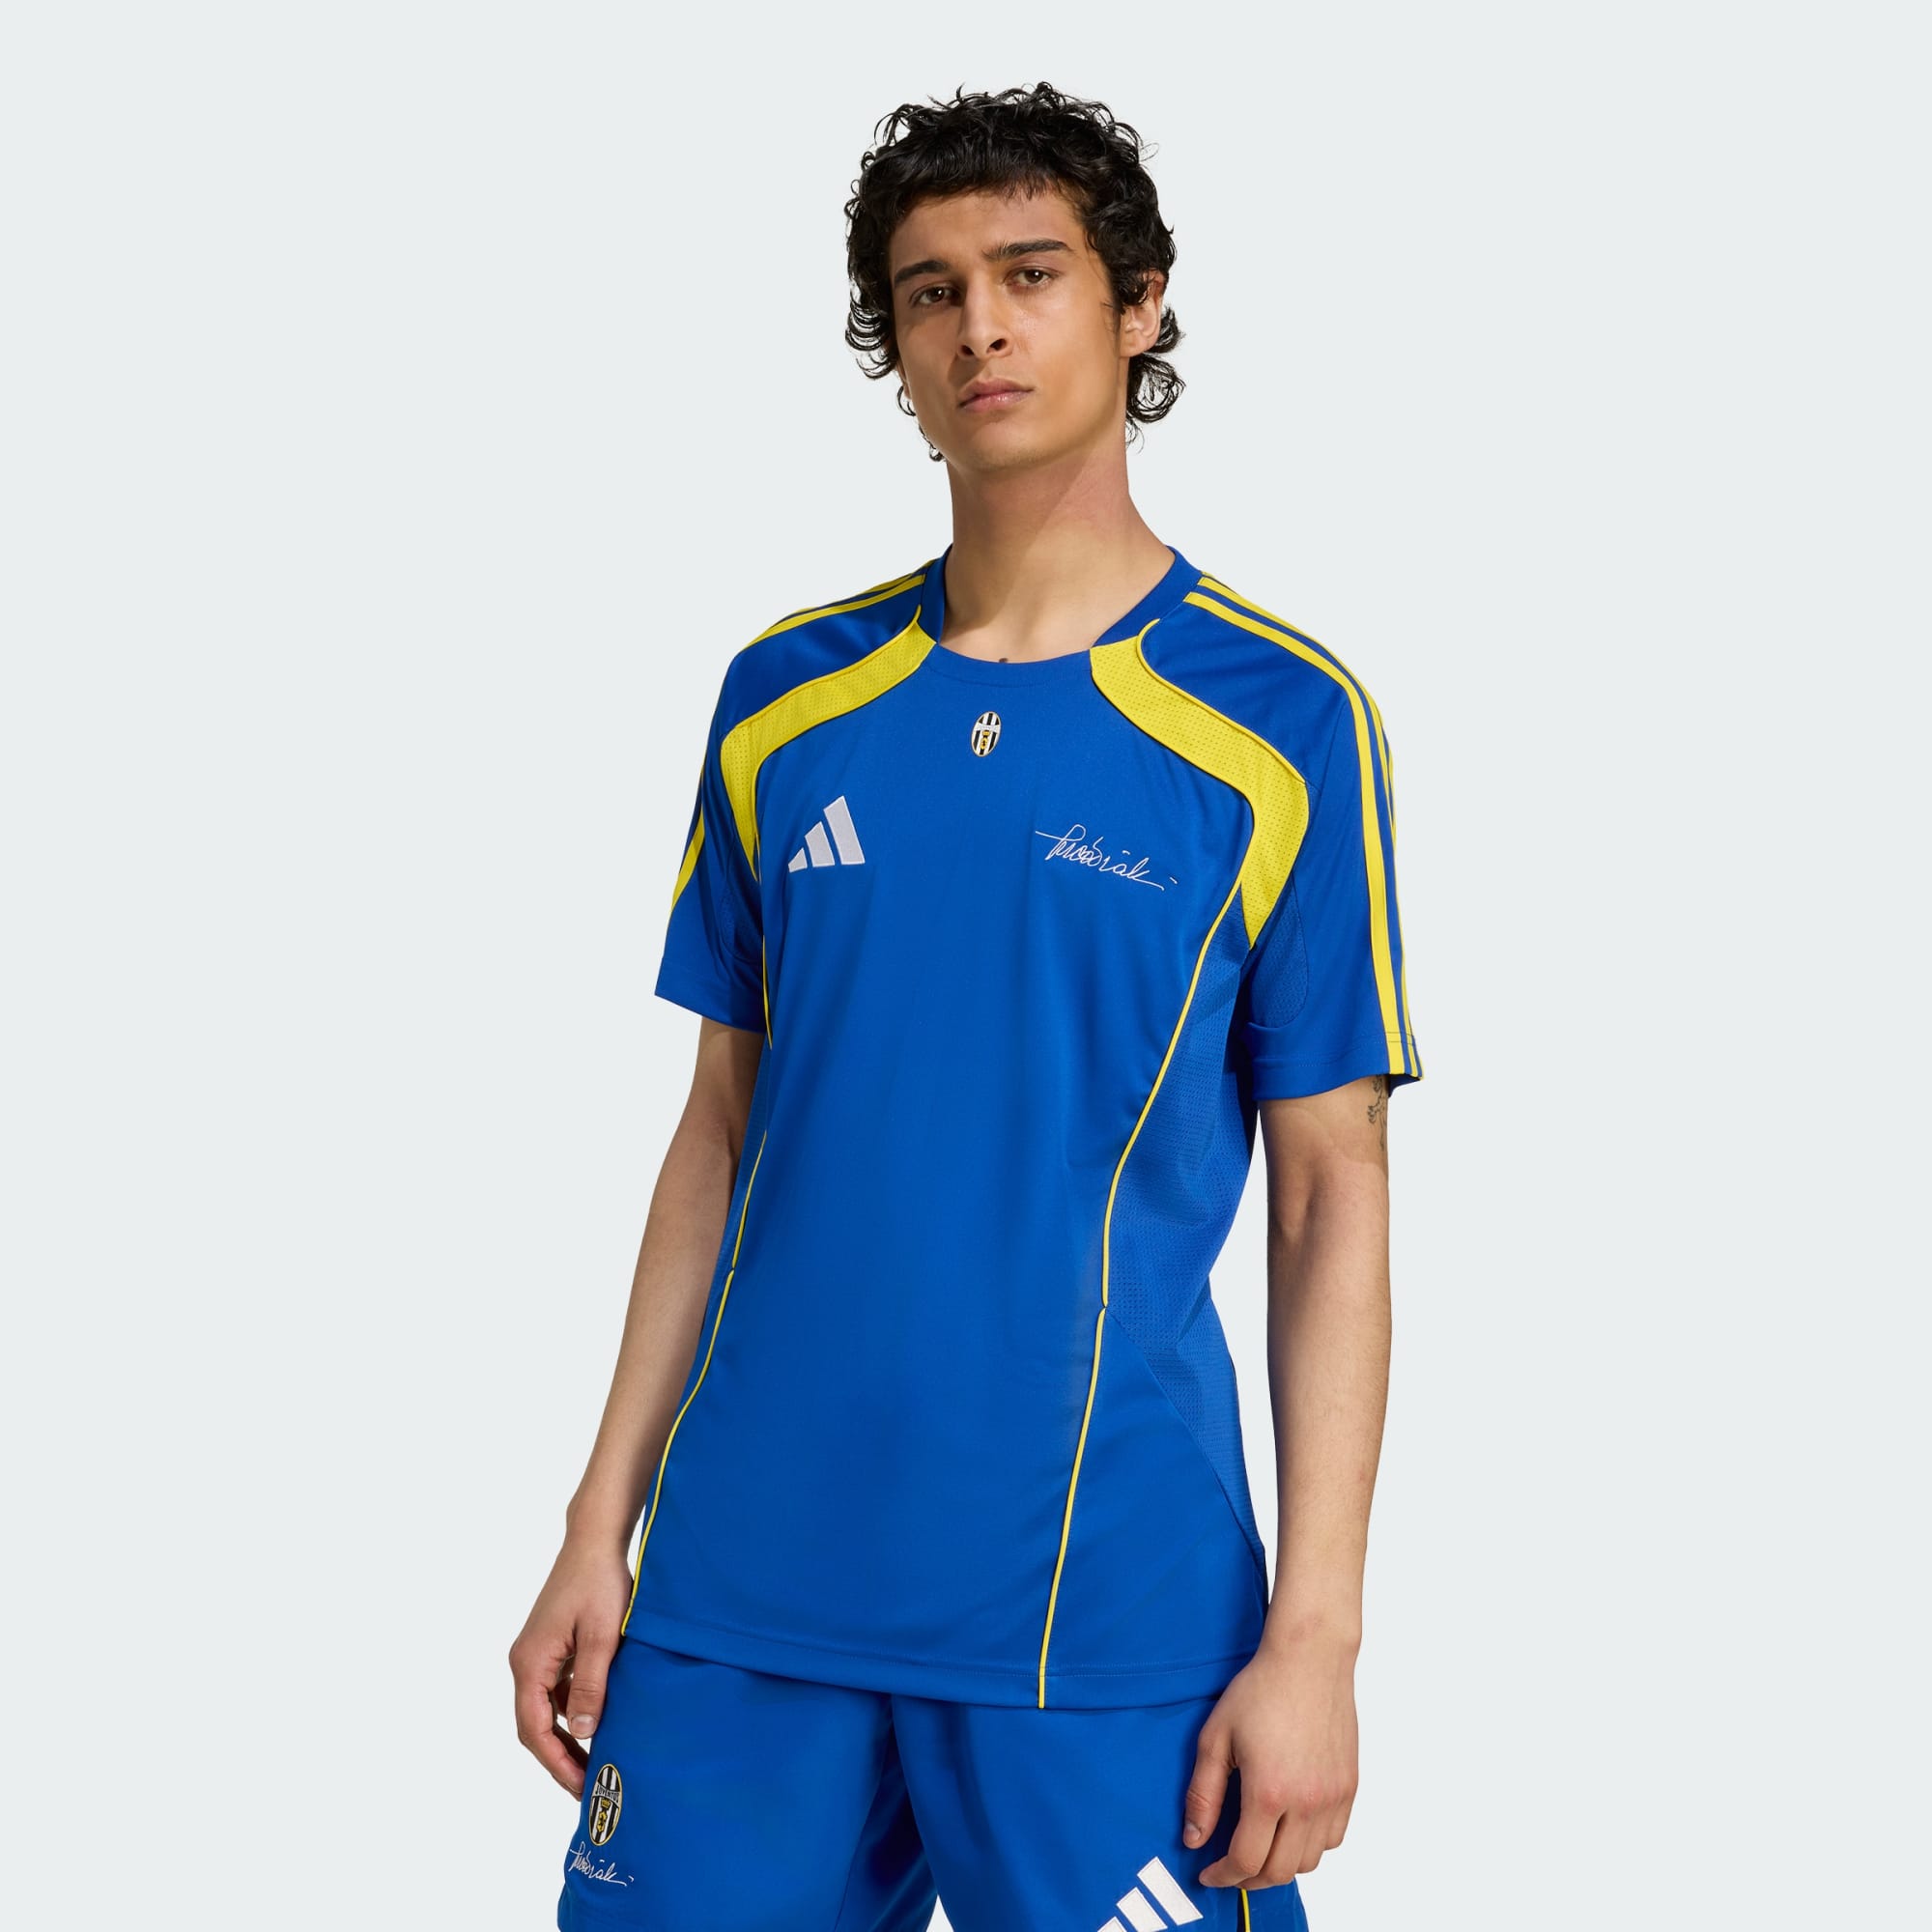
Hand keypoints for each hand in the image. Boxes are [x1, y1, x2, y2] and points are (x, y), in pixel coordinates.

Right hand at [508, 1534, 634, 1796]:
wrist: (596, 1541)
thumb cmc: (600, 1583)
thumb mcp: (602, 1638)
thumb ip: (591, 1688)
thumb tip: (581, 1735)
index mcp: (530, 1663)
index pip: (533, 1729)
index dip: (557, 1763)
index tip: (581, 1788)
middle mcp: (526, 1662)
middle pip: (534, 1725)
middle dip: (559, 1758)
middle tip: (590, 1787)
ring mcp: (538, 1654)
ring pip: (545, 1710)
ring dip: (566, 1737)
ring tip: (596, 1764)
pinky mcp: (552, 1647)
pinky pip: (556, 1692)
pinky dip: (572, 1713)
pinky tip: (598, 1724)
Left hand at [1182, 1632, 1358, 1888]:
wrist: (1309, 1659)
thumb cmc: (1260, 1690)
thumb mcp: (1215, 1737)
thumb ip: (1203, 1793)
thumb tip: (1193, 1838)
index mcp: (1269, 1792)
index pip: (1246, 1861)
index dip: (1223, 1876)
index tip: (1208, 1874)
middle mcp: (1306, 1802)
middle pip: (1279, 1871)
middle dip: (1249, 1879)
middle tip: (1229, 1869)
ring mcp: (1333, 1797)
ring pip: (1309, 1860)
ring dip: (1281, 1865)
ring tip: (1259, 1849)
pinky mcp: (1349, 1786)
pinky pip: (1333, 1838)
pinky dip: (1310, 1846)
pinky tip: (1290, 1830)